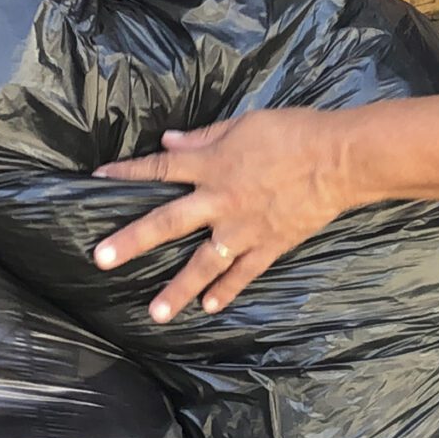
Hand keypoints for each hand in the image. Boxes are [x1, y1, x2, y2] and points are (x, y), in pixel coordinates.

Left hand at [93, 109, 358, 322]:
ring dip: (178, 289)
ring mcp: (244, 229)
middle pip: (167, 222)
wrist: (340, 159)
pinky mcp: (270, 245)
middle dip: (132, 241)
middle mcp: (220, 201)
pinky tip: (210, 307)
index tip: (98, 178)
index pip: (161, 168)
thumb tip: (169, 141)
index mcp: (211, 165)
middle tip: (101, 260)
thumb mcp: (244, 124)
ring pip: (203, 263)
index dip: (128, 172)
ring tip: (154, 313)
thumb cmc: (294, 132)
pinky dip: (227, 290)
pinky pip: (244, 273)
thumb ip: (205, 136)